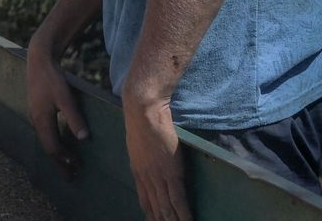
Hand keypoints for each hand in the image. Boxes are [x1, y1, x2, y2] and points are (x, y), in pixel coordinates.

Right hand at [26, 35, 88, 176]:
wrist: (38, 60)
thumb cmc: (52, 78)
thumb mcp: (65, 97)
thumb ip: (74, 118)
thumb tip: (84, 139)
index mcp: (42, 119)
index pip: (52, 146)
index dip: (64, 159)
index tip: (76, 168)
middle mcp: (36, 119)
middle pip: (47, 146)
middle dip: (59, 162)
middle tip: (70, 177)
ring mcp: (35, 114)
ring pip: (46, 140)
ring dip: (57, 153)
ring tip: (68, 163)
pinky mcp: (38, 109)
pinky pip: (46, 132)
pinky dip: (54, 142)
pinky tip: (62, 142)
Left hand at [124, 93, 189, 220]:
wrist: (144, 112)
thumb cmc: (142, 124)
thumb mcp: (138, 148)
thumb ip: (144, 162)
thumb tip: (149, 169)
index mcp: (137, 173)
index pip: (145, 200)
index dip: (151, 214)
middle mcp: (146, 179)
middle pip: (155, 208)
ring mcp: (158, 177)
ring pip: (166, 207)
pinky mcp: (171, 173)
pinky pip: (178, 199)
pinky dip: (184, 213)